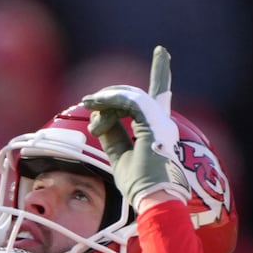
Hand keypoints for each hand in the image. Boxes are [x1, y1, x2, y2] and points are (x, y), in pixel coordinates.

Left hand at [82, 45, 187, 210]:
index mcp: (159, 130)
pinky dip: (110, 102)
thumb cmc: (139, 184)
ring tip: (88, 105)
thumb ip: (113, 135)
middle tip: (88, 101)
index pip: (160, 95)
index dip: (162, 72)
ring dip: (105, 100)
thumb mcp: (119, 156)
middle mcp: (163, 123)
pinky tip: (96, 106)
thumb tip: (100, 119)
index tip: (163, 52)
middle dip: (110, 95)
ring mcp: (160, 123)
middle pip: (137, 96)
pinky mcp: (152, 124)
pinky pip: (129, 102)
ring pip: (130, 97)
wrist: (154, 200)